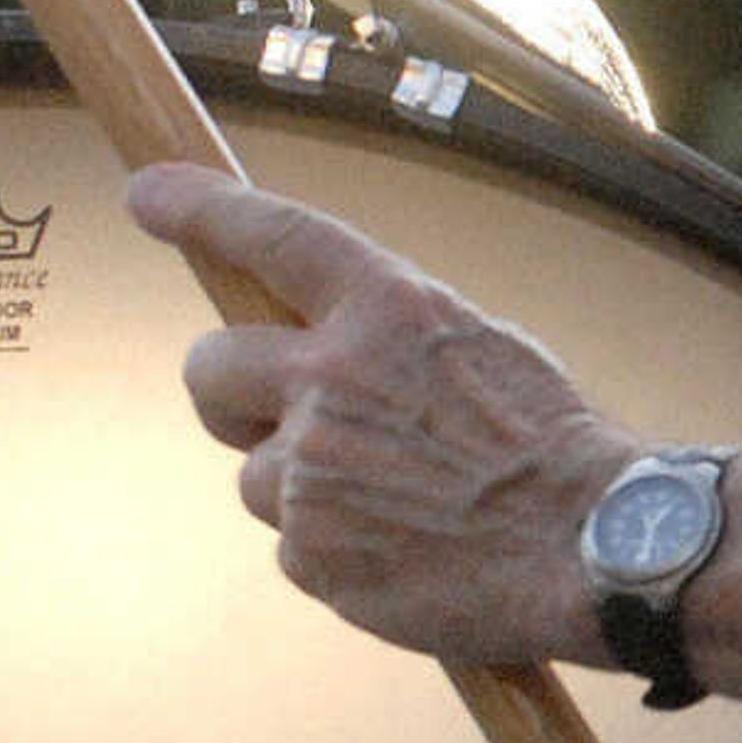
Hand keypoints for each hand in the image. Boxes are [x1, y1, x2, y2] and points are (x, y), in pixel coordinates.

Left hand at [132, 164, 638, 670]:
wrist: (593, 544)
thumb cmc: (552, 443)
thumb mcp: (479, 350)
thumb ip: (389, 341)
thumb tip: (321, 349)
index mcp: (391, 309)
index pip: (272, 235)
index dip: (199, 208)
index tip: (148, 191)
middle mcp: (334, 378)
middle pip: (209, 364)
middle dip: (229, 388)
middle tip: (276, 414)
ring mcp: (311, 469)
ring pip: (258, 472)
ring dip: (308, 486)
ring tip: (402, 503)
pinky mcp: (308, 551)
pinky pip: (296, 545)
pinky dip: (340, 549)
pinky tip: (408, 549)